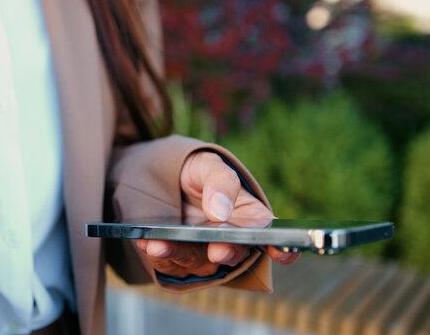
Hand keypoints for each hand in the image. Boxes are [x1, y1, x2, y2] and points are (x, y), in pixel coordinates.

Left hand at [137, 151, 299, 278]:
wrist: (162, 181)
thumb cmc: (197, 172)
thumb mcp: (208, 165)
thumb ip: (220, 182)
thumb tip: (221, 210)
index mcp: (252, 219)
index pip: (276, 240)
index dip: (283, 249)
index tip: (280, 249)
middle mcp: (233, 243)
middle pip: (236, 255)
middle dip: (227, 253)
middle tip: (217, 249)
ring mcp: (206, 256)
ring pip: (199, 264)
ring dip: (179, 254)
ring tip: (158, 243)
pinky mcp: (180, 262)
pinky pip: (171, 265)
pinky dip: (159, 255)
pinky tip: (146, 242)